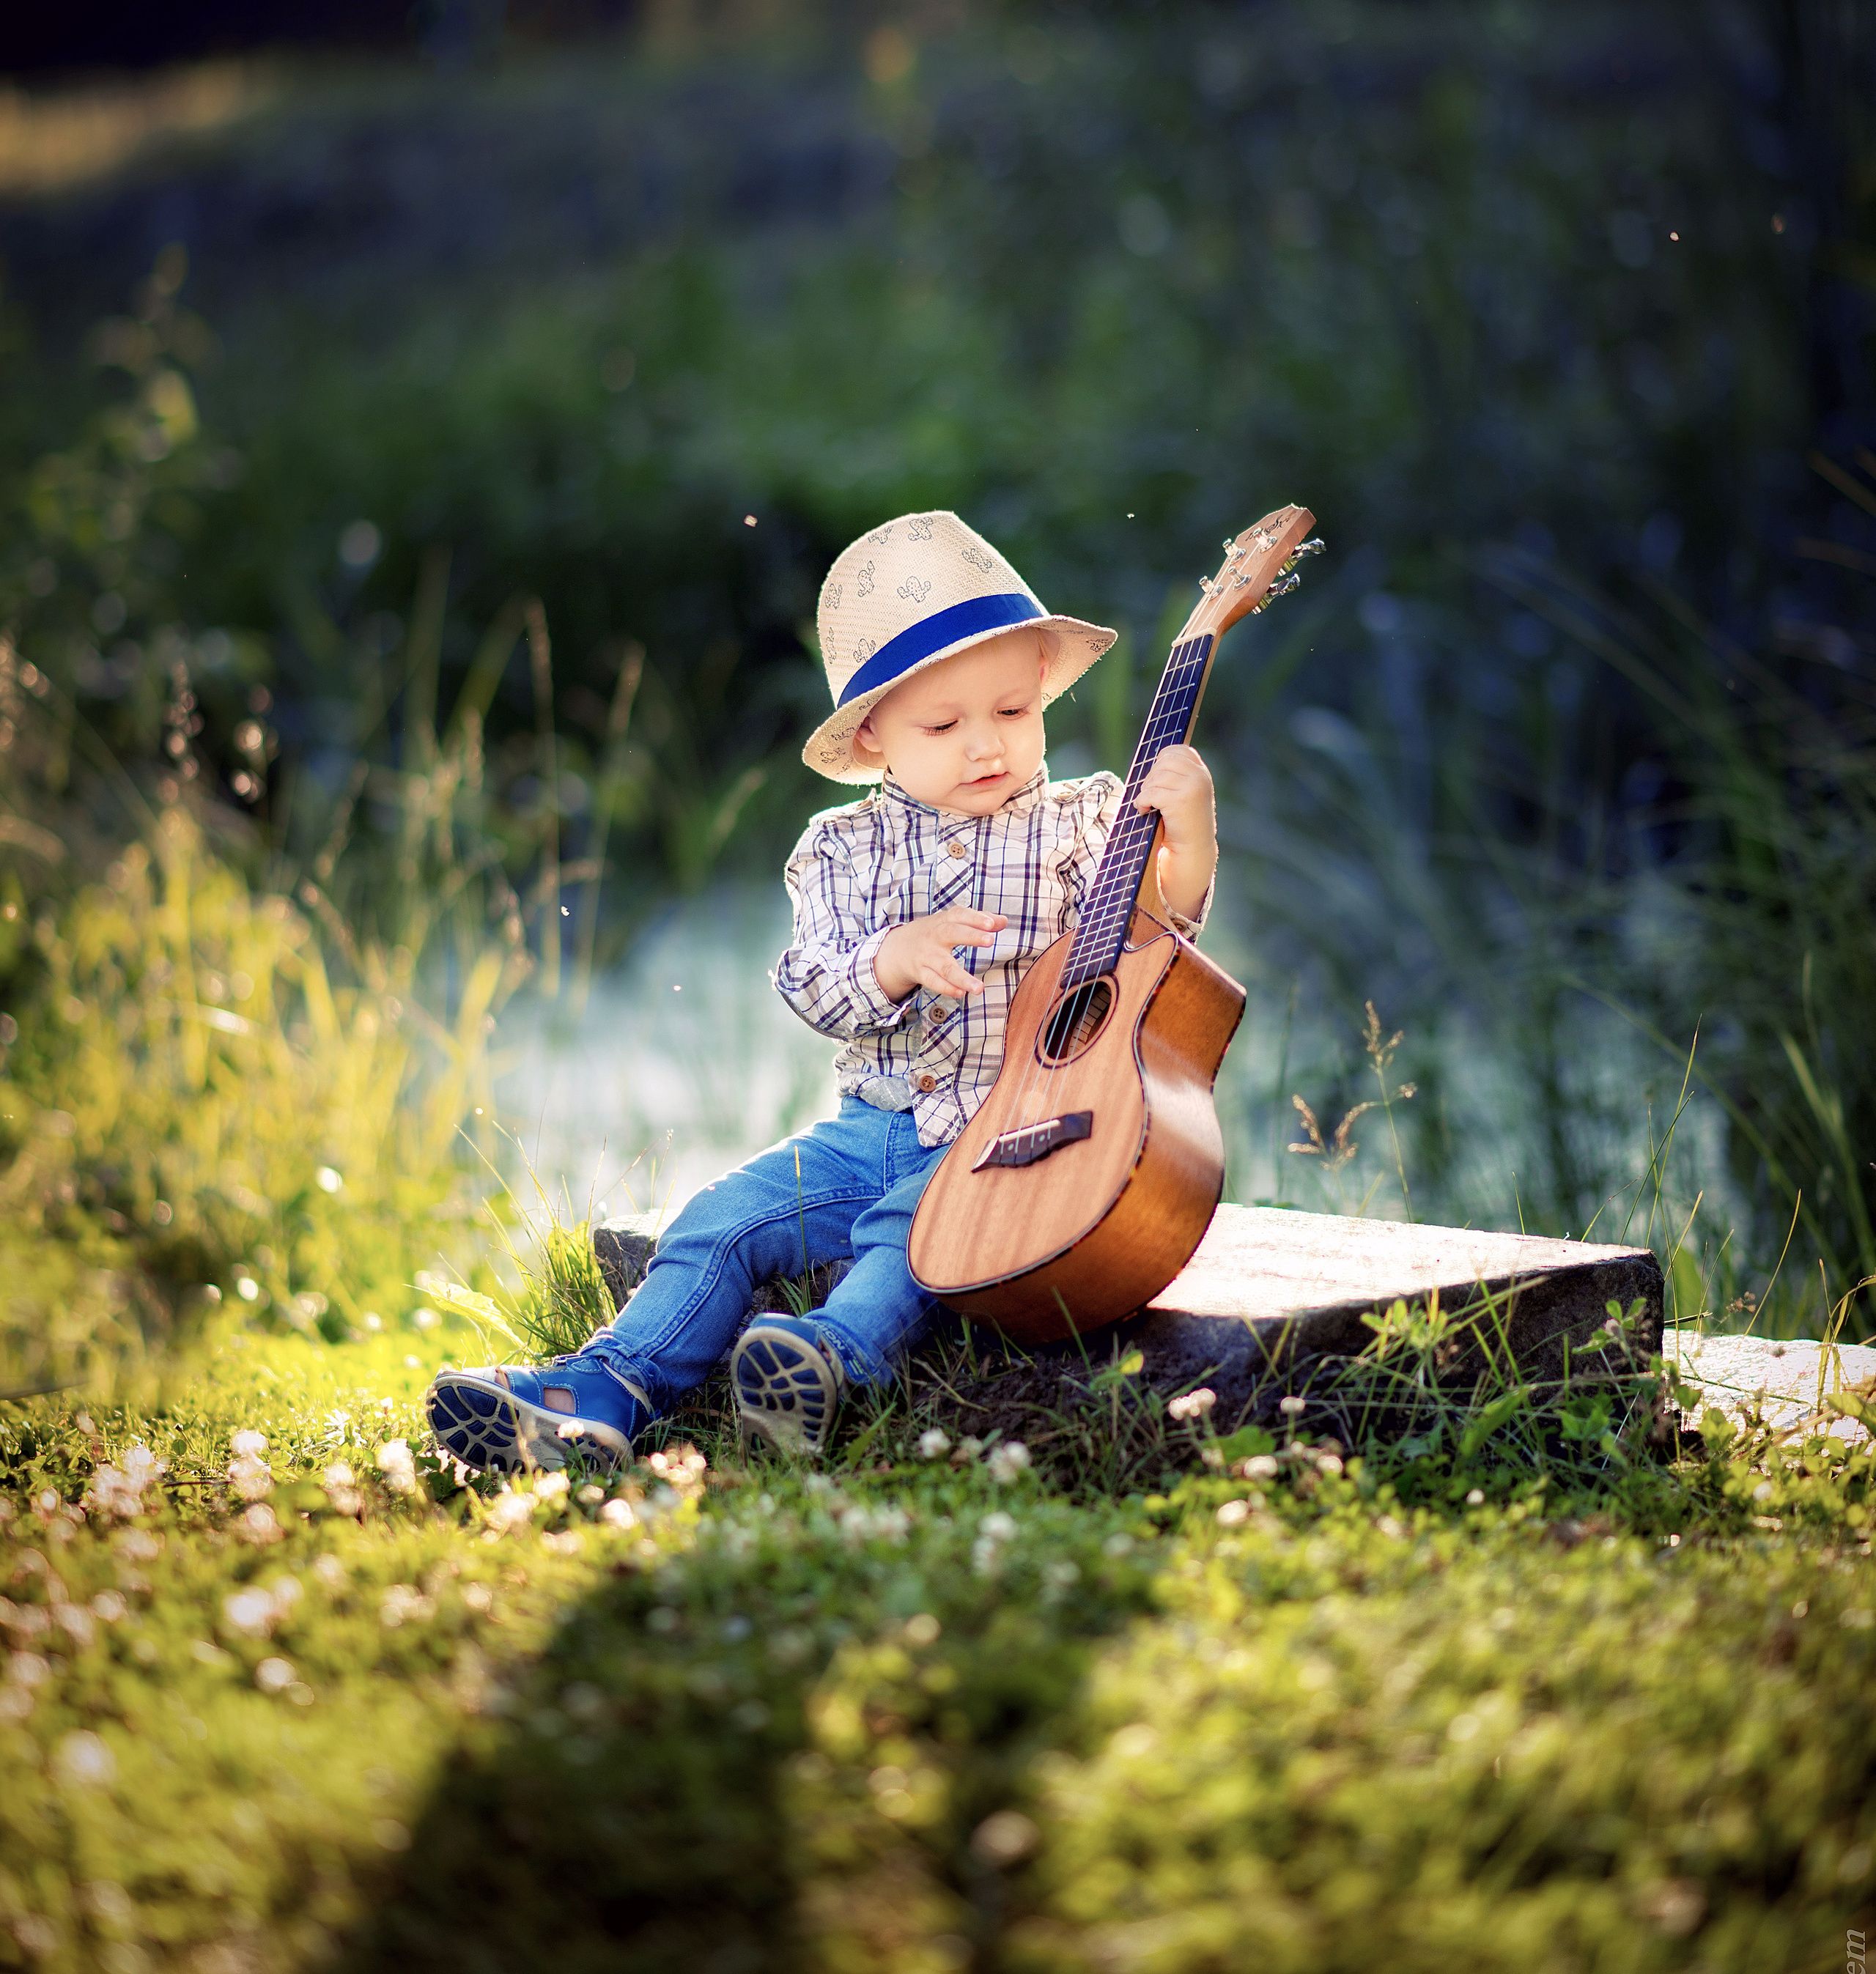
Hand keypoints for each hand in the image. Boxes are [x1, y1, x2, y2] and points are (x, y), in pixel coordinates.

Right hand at [873, 908, 1008, 1002]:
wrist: (896, 948)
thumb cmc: (933, 933)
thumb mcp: (951, 922)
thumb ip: (978, 921)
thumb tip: (1004, 921)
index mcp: (944, 921)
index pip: (960, 915)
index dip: (975, 918)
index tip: (992, 924)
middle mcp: (934, 937)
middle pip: (951, 934)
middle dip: (970, 936)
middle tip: (990, 941)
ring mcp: (926, 956)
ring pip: (944, 967)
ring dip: (962, 977)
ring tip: (980, 988)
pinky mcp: (920, 973)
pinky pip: (934, 982)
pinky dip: (947, 988)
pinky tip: (962, 993)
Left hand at [1134, 744, 1217, 921]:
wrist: (1192, 849)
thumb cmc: (1182, 822)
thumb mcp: (1184, 792)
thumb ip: (1174, 775)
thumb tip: (1151, 759)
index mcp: (1201, 772)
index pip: (1177, 750)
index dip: (1161, 762)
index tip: (1157, 781)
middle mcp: (1200, 776)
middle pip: (1163, 762)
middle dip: (1151, 778)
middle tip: (1151, 797)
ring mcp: (1192, 787)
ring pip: (1155, 777)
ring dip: (1146, 792)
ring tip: (1150, 806)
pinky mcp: (1180, 800)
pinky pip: (1150, 793)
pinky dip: (1142, 803)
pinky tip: (1145, 812)